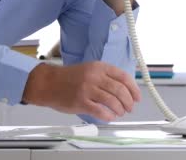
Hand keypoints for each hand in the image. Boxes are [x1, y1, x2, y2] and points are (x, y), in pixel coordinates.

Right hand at [22, 62, 141, 120]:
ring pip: (112, 101)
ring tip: (120, 112)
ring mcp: (87, 89)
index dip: (134, 88)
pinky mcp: (80, 101)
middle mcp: (94, 76)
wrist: (48, 83)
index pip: (123, 77)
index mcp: (99, 67)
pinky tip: (110, 117)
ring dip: (120, 109)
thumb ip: (106, 76)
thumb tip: (125, 89)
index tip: (137, 97)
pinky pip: (100, 111)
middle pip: (120, 90)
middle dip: (128, 101)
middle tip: (130, 107)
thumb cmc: (70, 77)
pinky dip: (108, 115)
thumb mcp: (90, 69)